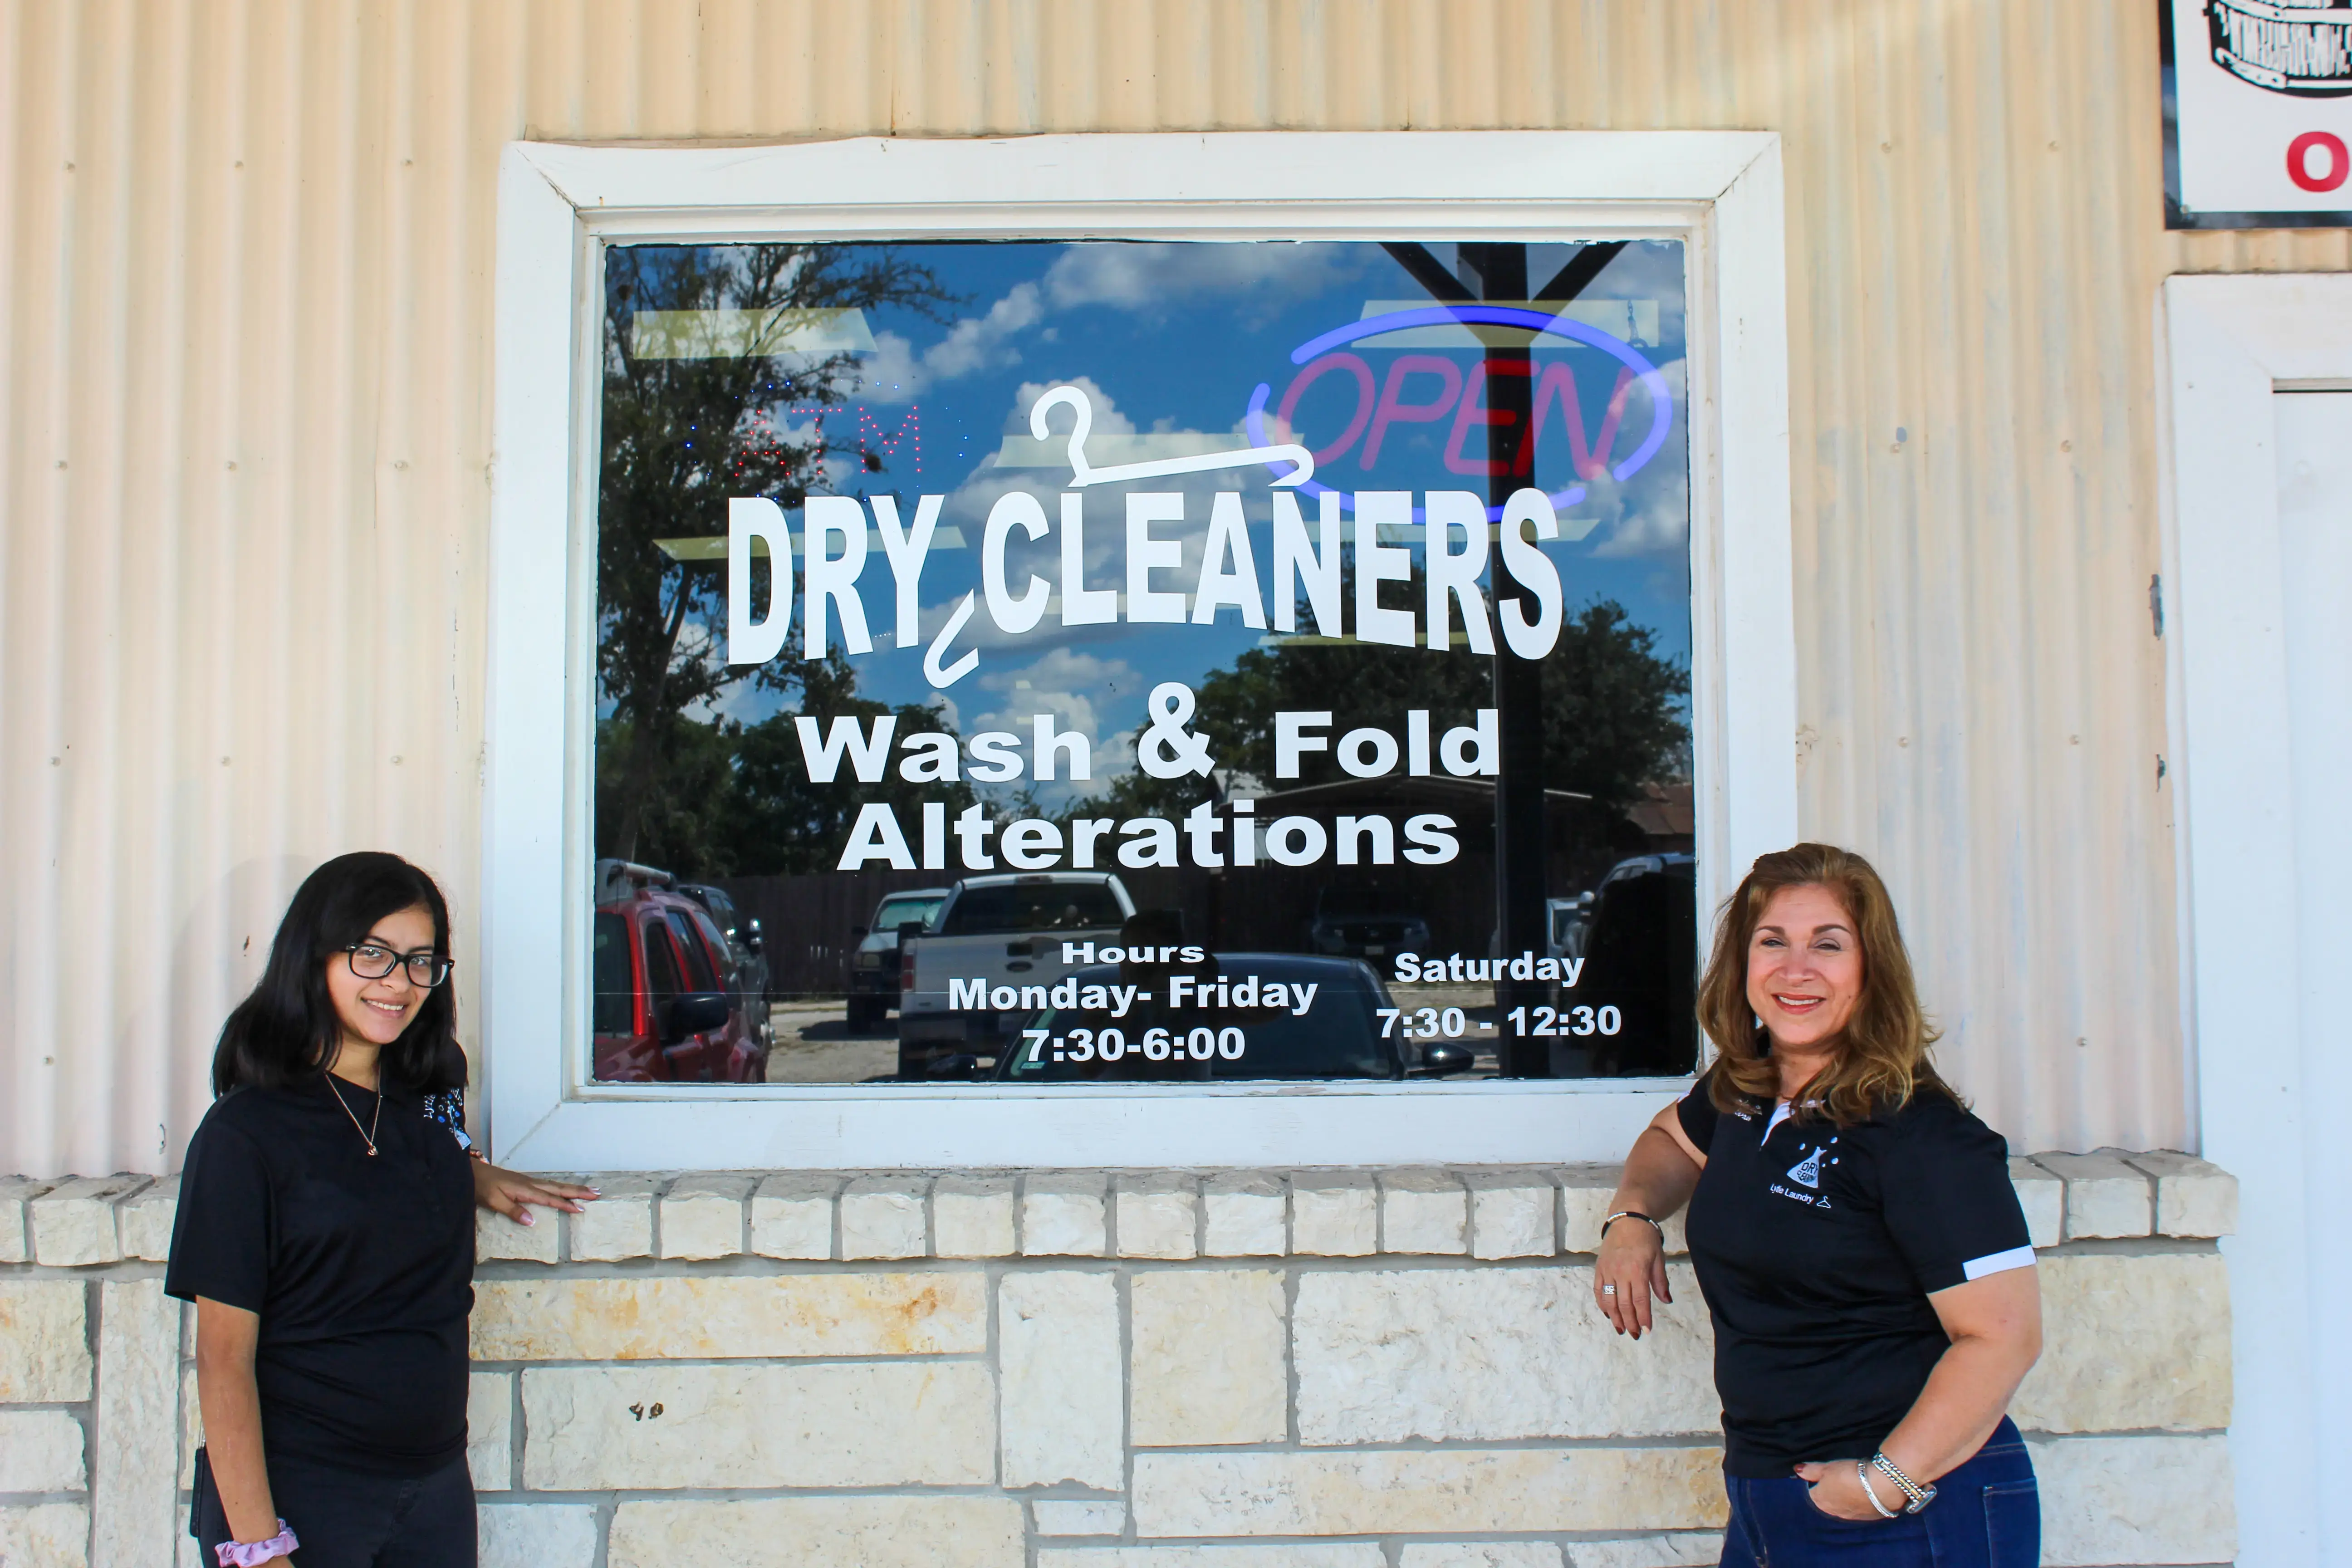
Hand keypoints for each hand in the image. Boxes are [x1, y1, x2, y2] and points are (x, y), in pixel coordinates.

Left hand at [473, 1160, 597, 1225]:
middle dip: (578, 1191)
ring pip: (555, 1185)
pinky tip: (563, 1189)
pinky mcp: (524, 1182)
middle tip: (597, 1193)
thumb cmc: (481, 1187)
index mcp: (525, 1189)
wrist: (471, 1172)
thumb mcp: (494, 1202)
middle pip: (558, 1188)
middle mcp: (530, 1184)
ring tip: (588, 1190)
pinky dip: (560, 1187)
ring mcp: (528, 1181)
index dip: (565, 1204)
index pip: (550, 1198)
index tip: (581, 1209)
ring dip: (572, 1188)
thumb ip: (513, 1211)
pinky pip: (548, 1185)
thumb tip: (533, 1221)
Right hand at [1592, 1216, 1670, 1337]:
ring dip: (1614, 1317)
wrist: (1627, 1220)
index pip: (1640, 1300)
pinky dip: (1602, 1303)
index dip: (1643, 1318)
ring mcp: (1607, 1270)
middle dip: (1630, 1322)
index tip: (1646, 1331)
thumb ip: (1660, 1281)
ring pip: (1609, 1300)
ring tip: (1621, 1329)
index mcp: (1638, 1270)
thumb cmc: (1646, 1239)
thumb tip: (1666, 1301)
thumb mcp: (1659, 1258)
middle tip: (1635, 1335)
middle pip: (1624, 1304)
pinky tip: (1607, 1313)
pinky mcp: (1599, 1268)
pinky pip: (1598, 1290)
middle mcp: (1620, 1272)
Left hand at [1793, 1460, 1895, 1520]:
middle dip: (1830, 1491)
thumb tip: (1796, 1470)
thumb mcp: (1827, 1467)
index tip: (1824, 1474)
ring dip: (1844, 1498)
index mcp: (1819, 1501)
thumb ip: (1811, 1470)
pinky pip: (1856, 1510)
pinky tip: (1864, 1493)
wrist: (1880, 1487)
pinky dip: (1857, 1503)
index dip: (1817, 1482)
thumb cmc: (1849, 1474)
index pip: (1811, 1492)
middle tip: (1839, 1477)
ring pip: (1841, 1506)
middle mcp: (1832, 1512)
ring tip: (1852, 1484)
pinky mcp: (1865, 1519)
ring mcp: (1849, 1517)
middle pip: (1826, 1500)